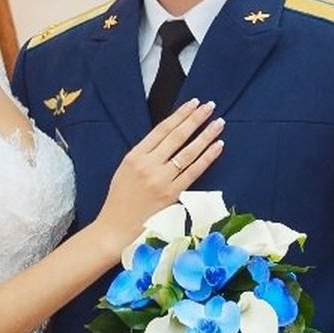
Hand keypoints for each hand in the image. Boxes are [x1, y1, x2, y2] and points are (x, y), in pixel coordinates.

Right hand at [95, 99, 223, 252]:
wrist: (115, 229)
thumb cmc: (120, 199)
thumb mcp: (125, 169)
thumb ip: (145, 154)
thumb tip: (169, 138)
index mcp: (135, 156)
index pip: (162, 129)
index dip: (179, 115)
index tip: (193, 103)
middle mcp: (148, 165)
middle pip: (177, 137)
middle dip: (195, 119)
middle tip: (210, 106)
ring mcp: (161, 180)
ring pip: (188, 152)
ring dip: (205, 135)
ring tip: (218, 123)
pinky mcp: (173, 195)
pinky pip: (194, 172)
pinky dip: (207, 158)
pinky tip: (218, 146)